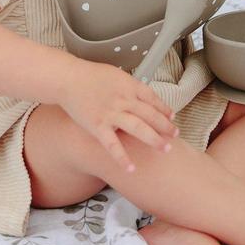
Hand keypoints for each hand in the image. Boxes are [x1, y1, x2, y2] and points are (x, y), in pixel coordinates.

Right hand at [60, 60, 179, 172]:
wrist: (68, 79)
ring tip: (166, 149)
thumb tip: (144, 96)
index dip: (164, 109)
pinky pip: (112, 145)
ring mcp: (111, 113)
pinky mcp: (97, 126)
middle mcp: (123, 99)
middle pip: (150, 114)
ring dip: (154, 139)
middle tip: (176, 135)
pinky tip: (131, 169)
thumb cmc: (90, 76)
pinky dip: (122, 158)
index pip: (152, 98)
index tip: (172, 118)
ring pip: (138, 128)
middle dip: (165, 126)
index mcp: (129, 85)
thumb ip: (131, 86)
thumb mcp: (116, 75)